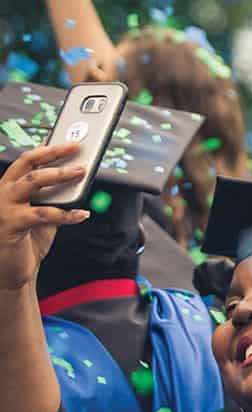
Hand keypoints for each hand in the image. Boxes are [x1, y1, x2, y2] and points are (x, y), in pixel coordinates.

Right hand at [0, 142, 89, 290]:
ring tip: (81, 172)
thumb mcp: (42, 214)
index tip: (68, 139)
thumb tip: (76, 176)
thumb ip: (53, 197)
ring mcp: (4, 207)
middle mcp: (2, 192)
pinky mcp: (10, 224)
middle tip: (77, 147)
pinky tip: (82, 214)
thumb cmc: (27, 241)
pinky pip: (44, 214)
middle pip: (28, 163)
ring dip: (60, 174)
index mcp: (8, 187)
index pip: (27, 160)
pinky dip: (67, 213)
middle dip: (54, 152)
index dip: (48, 148)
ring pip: (34, 181)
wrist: (12, 272)